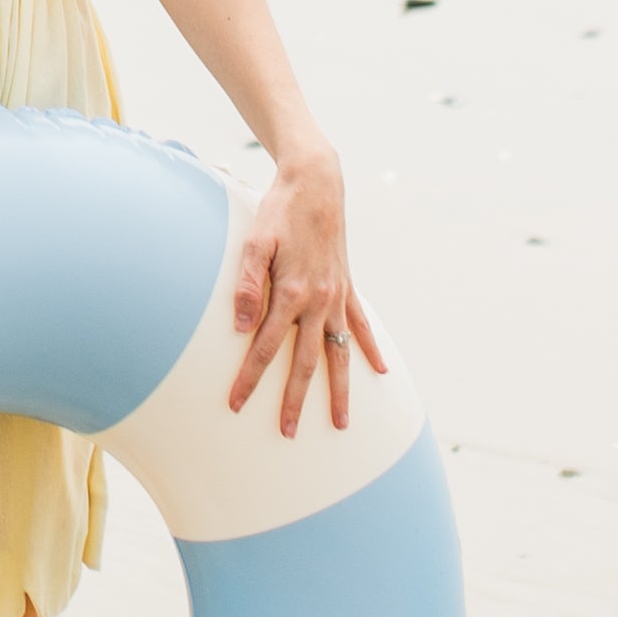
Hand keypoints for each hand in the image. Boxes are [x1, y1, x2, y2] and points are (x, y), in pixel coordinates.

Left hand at [225, 156, 383, 438]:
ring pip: (338, 354)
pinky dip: (369, 349)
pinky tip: (381, 371)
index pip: (265, 348)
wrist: (316, 183)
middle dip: (294, 400)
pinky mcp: (348, 287)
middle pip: (304, 362)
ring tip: (341, 424)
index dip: (249, 378)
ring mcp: (337, 296)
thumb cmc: (279, 211)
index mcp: (291, 292)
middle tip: (287, 433)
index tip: (236, 404)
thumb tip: (242, 327)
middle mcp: (318, 301)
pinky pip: (361, 325)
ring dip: (339, 390)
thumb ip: (247, 284)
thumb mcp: (254, 241)